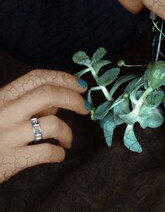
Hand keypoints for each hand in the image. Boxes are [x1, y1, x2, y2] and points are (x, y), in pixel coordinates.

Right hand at [0, 69, 89, 183]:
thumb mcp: (4, 110)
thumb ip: (30, 103)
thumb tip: (58, 102)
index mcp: (4, 96)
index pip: (38, 77)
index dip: (64, 78)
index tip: (82, 85)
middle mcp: (4, 111)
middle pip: (48, 95)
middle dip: (74, 99)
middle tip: (85, 108)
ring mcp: (7, 135)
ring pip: (52, 123)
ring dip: (68, 132)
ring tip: (68, 140)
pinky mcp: (10, 159)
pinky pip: (46, 152)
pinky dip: (59, 153)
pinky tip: (59, 154)